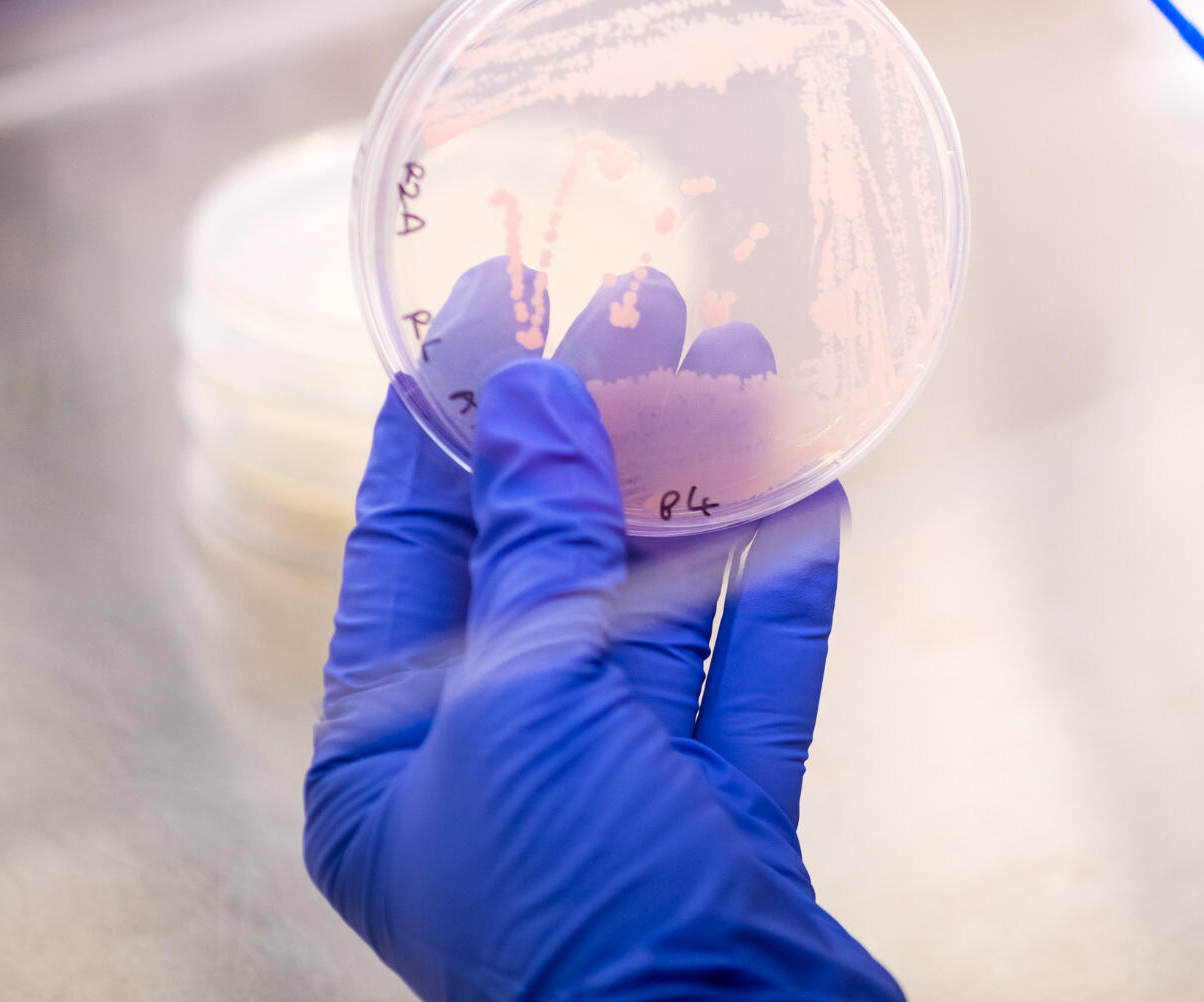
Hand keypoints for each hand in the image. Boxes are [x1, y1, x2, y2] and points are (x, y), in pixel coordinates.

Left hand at [306, 264, 895, 1000]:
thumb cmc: (576, 909)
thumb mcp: (524, 704)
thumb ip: (537, 544)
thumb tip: (533, 394)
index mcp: (389, 756)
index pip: (410, 545)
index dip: (449, 415)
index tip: (491, 299)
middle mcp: (497, 764)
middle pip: (547, 557)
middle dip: (598, 428)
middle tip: (644, 294)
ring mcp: (621, 791)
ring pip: (662, 602)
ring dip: (706, 482)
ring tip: (746, 354)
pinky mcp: (728, 815)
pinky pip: (754, 669)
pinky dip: (784, 579)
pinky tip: (814, 481)